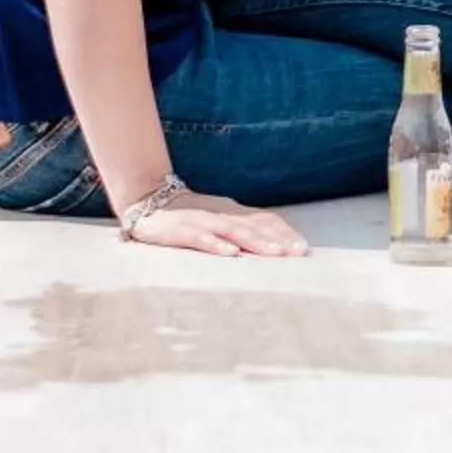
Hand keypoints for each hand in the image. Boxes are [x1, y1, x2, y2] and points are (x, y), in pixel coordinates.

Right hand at [124, 191, 309, 257]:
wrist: (146, 198)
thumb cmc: (189, 214)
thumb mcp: (219, 219)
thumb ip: (242, 229)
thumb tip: (273, 245)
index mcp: (233, 212)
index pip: (266, 220)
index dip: (285, 233)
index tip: (304, 249)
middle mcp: (221, 213)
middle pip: (255, 225)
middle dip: (279, 240)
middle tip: (298, 254)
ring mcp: (201, 220)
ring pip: (233, 230)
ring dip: (255, 242)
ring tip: (274, 254)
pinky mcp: (179, 229)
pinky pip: (200, 238)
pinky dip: (216, 245)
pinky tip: (230, 253)